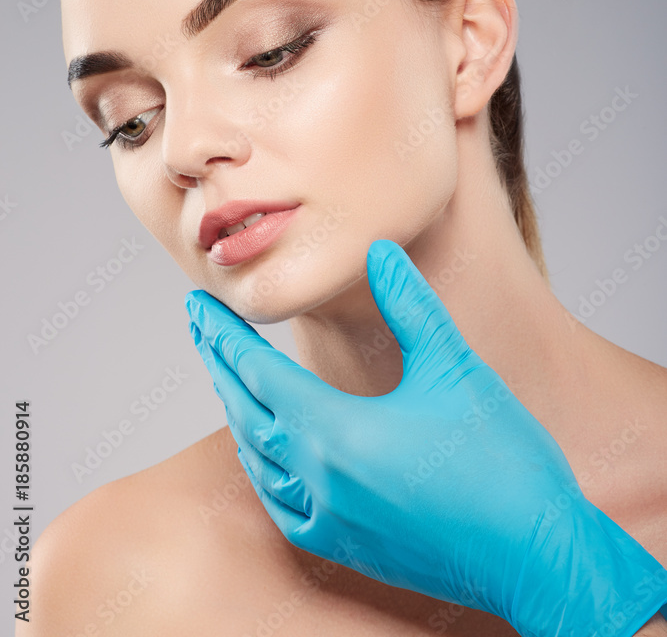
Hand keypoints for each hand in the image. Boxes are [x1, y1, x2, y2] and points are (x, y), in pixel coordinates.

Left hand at [185, 240, 666, 636]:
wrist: (535, 555)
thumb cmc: (502, 461)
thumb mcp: (455, 367)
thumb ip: (410, 304)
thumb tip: (380, 251)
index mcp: (337, 432)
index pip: (256, 373)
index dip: (223, 335)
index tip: (197, 305)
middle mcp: (319, 480)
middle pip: (245, 412)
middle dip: (218, 364)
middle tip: (200, 327)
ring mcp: (329, 519)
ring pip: (258, 460)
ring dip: (236, 412)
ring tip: (227, 379)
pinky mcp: (347, 546)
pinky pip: (281, 507)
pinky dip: (262, 471)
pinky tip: (266, 457)